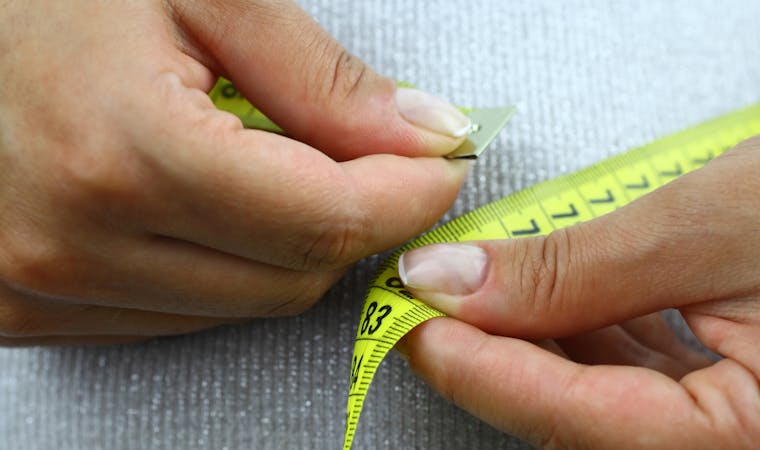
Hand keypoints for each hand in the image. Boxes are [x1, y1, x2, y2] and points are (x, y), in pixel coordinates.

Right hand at [0, 0, 470, 345]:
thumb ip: (321, 80)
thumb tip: (424, 138)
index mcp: (122, 153)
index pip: (323, 222)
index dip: (405, 196)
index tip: (439, 165)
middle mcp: (74, 245)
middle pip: (293, 277)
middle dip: (352, 219)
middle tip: (363, 157)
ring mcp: (43, 290)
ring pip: (243, 306)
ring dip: (285, 244)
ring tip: (260, 162)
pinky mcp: (29, 310)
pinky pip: (180, 316)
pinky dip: (223, 266)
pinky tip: (205, 202)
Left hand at [397, 120, 759, 447]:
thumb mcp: (713, 225)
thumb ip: (577, 268)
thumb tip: (458, 285)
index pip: (575, 418)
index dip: (478, 368)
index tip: (411, 322)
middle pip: (581, 420)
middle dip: (498, 355)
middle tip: (432, 301)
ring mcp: (744, 437)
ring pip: (604, 403)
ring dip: (536, 344)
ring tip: (484, 288)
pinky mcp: (739, 404)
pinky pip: (639, 384)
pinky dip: (585, 338)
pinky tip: (554, 299)